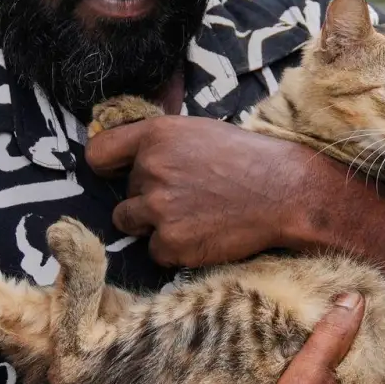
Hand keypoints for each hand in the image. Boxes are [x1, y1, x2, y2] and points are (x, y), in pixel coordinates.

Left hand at [84, 115, 330, 267]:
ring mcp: (159, 208)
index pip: (99, 154)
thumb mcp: (199, 132)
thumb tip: (133, 160)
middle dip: (149, 198)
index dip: (107, 167)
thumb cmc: (249, 160)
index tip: (117, 175)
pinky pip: (155, 251)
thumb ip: (162, 144)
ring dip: (154, 224)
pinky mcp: (172, 242)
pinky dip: (176, 248)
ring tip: (193, 216)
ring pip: (130, 223)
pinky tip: (204, 234)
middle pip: (125, 194)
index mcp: (156, 136)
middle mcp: (150, 170)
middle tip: (190, 196)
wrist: (286, 193)